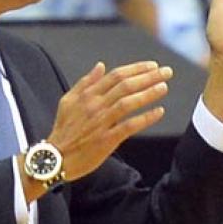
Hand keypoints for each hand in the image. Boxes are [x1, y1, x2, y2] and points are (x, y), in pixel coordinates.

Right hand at [33, 61, 170, 193]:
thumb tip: (100, 65)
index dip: (136, 69)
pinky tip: (159, 112)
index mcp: (87, 95)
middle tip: (167, 72)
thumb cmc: (63, 129)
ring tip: (164, 87)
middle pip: (125, 85)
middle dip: (148, 77)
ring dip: (148, 94)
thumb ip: (85, 82)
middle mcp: (95, 106)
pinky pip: (129, 126)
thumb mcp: (68, 101)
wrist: (55, 157)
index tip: (153, 66)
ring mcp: (101, 122)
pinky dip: (145, 118)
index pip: (116, 75)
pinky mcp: (106, 140)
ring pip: (128, 103)